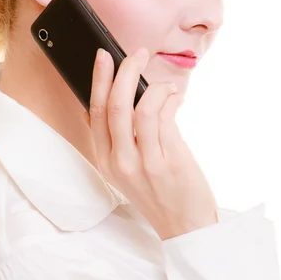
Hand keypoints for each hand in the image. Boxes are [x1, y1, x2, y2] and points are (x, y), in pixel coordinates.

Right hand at [84, 46, 218, 239]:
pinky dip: (170, 99)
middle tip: (137, 54)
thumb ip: (116, 139)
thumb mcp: (125, 170)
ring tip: (164, 84)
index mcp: (106, 161)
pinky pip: (166, 117)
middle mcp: (120, 162)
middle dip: (125, 71)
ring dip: (154, 85)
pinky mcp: (169, 161)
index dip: (98, 80)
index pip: (95, 112)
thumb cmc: (159, 192)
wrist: (185, 225)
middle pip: (115, 105)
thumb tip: (109, 101)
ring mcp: (144, 162)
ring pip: (141, 108)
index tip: (104, 57)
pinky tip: (175, 97)